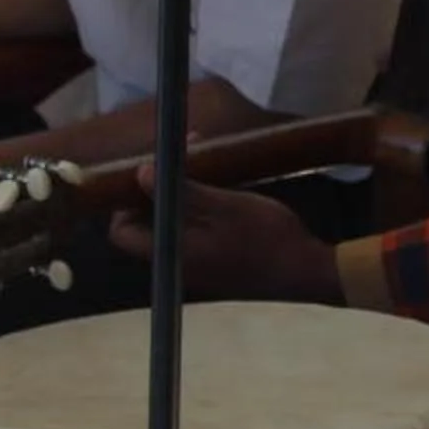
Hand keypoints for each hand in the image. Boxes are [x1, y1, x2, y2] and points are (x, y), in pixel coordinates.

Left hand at [110, 170, 339, 303]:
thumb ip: (181, 191)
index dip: (126, 201)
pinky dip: (199, 209)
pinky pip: (194, 232)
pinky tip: (223, 189)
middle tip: (182, 157)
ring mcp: (198, 265)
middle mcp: (177, 262)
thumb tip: (141, 173)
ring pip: (174, 226)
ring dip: (182, 195)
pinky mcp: (218, 262)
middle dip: (159, 189)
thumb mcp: (224, 206)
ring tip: (207, 164)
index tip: (149, 172)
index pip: (122, 231)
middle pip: (149, 225)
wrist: (307, 272)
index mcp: (170, 251)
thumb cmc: (264, 237)